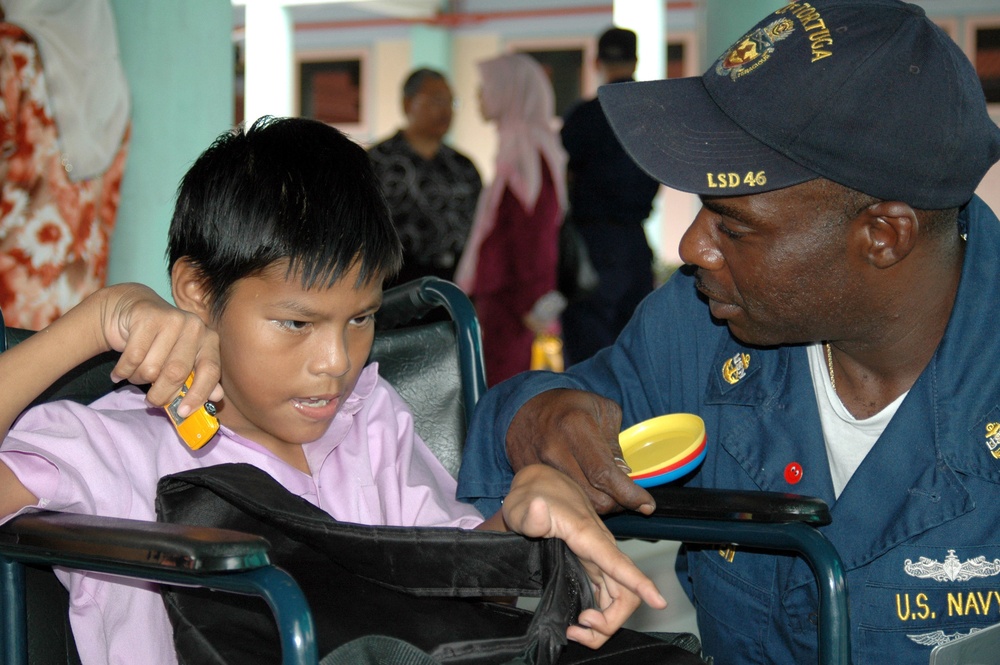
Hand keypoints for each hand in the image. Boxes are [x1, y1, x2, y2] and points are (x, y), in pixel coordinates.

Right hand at [97, 284, 222, 415]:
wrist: (133, 310)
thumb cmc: (162, 343)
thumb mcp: (184, 360)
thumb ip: (199, 379)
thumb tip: (217, 396)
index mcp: (209, 340)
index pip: (210, 371)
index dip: (198, 394)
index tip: (183, 413)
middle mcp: (195, 327)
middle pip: (177, 373)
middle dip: (161, 394)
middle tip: (151, 401)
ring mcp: (172, 319)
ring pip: (152, 368)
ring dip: (138, 380)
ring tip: (135, 376)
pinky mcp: (147, 316)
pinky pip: (132, 358)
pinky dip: (123, 371)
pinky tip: (119, 373)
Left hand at [502, 465, 665, 648]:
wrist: (540, 487)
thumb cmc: (532, 496)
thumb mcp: (522, 505)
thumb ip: (529, 514)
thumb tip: (538, 510)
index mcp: (587, 535)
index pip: (619, 563)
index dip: (640, 583)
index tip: (658, 602)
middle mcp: (601, 548)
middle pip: (626, 593)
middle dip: (610, 621)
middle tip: (577, 627)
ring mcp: (600, 559)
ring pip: (621, 599)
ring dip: (605, 624)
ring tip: (576, 629)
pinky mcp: (595, 566)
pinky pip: (610, 597)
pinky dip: (601, 616)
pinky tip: (580, 621)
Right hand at [506, 389, 654, 514]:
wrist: (525, 406)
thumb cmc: (570, 406)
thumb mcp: (603, 411)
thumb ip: (616, 445)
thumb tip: (625, 477)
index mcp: (575, 426)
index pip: (605, 474)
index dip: (629, 495)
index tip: (647, 504)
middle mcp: (554, 449)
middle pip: (594, 497)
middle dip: (618, 503)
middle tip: (627, 496)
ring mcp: (538, 466)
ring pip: (578, 505)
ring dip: (599, 505)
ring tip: (607, 491)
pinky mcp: (529, 479)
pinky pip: (560, 502)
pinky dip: (578, 501)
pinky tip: (585, 489)